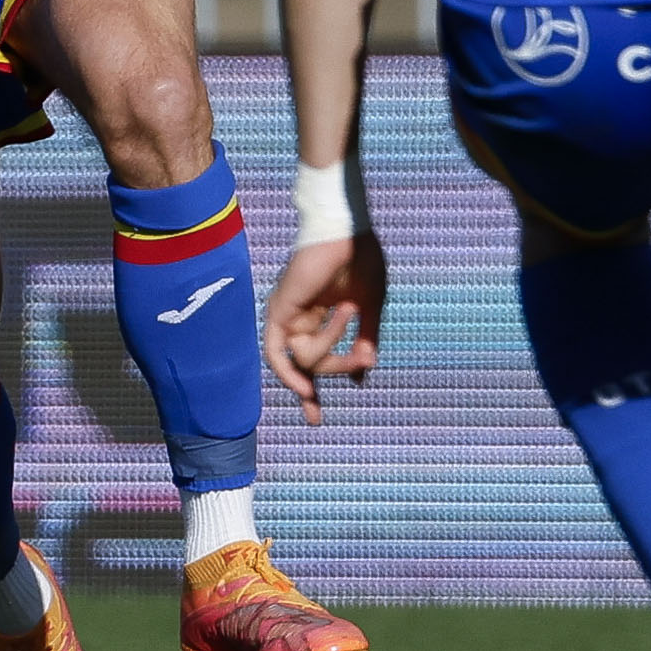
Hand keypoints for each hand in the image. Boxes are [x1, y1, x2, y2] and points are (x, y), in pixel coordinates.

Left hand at [261, 226, 386, 424]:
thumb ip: (366, 338)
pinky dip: (289, 372)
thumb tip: (364, 372)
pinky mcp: (279, 310)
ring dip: (331, 348)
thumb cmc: (361, 260)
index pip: (310, 361)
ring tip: (349, 312)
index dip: (310, 392)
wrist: (348, 231)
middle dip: (340, 367)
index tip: (315, 419)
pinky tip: (305, 387)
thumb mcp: (371, 307)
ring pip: (304, 360)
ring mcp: (289, 315)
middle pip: (312, 365)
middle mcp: (300, 319)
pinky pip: (280, 353)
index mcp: (319, 317)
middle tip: (363, 356)